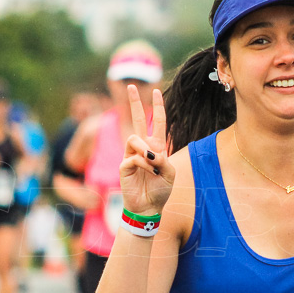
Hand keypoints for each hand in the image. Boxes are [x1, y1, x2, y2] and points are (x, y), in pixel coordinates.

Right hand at [120, 86, 173, 214]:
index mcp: (157, 147)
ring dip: (145, 150)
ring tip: (152, 165)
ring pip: (134, 138)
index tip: (156, 91)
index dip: (157, 107)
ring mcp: (131, 155)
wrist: (149, 207)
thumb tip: (148, 152)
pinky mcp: (123, 165)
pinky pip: (133, 157)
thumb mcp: (170, 173)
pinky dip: (143, 164)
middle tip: (130, 85)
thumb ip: (163, 159)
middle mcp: (143, 148)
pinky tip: (147, 173)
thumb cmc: (160, 190)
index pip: (158, 122)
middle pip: (138, 119)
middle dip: (134, 102)